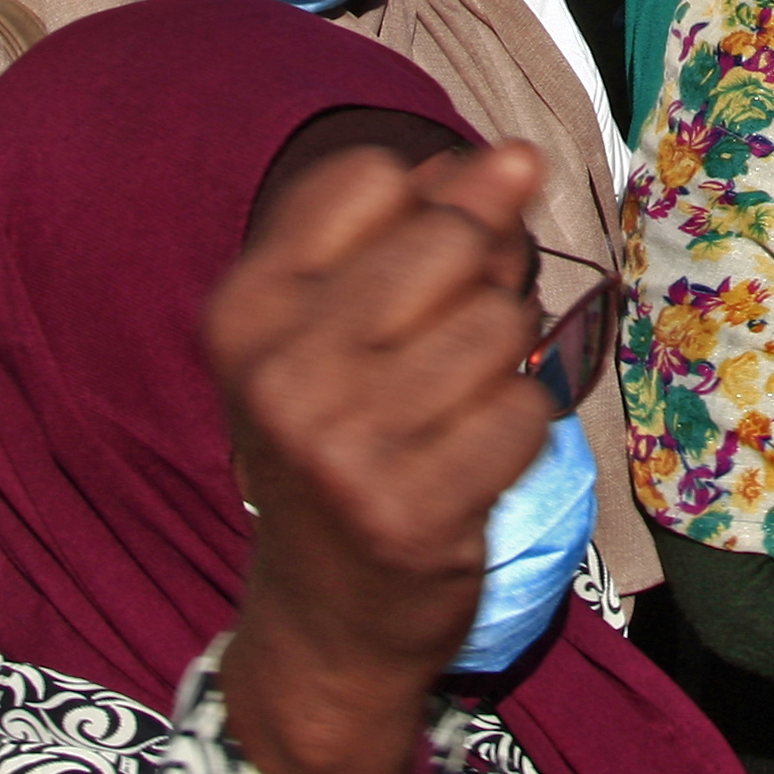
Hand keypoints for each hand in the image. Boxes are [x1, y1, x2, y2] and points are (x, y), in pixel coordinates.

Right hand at [211, 140, 555, 773]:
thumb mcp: (341, 322)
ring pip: (501, 322)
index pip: (375, 175)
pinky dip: (520, 428)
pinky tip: (470, 461)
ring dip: (505, 358)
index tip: (414, 272)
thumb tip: (515, 156)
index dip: (428, 206)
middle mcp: (280, 372)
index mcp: (245, 309)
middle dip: (482, 272)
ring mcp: (341, 448)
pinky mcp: (412, 513)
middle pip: (451, 238)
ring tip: (454, 407)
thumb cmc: (343, 437)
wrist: (324, 616)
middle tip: (449, 343)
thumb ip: (423, 222)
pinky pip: (528, 409)